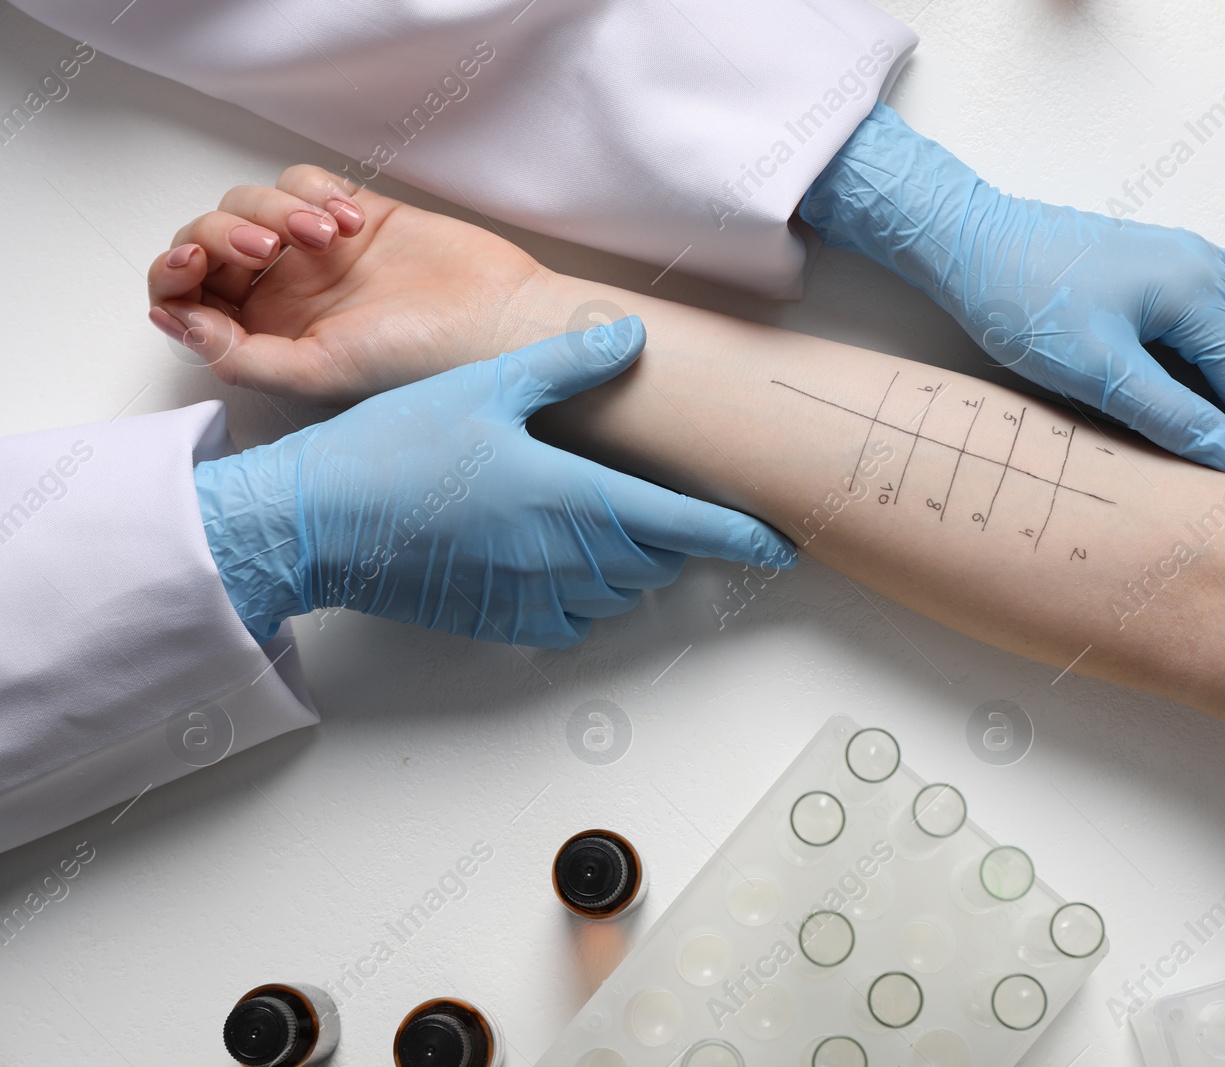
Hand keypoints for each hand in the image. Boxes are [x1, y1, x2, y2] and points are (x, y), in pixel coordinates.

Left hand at [148, 165, 562, 406]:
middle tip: (264, 247)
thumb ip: (239, 354)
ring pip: (250, 202)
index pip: (188, 299)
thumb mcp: (319, 372)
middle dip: (221, 232)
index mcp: (268, 340)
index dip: (173, 274)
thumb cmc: (423, 361)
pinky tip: (352, 223)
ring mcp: (317, 254)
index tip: (193, 264)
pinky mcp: (353, 215)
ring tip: (329, 237)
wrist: (499, 320)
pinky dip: (313, 191)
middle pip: (208, 241)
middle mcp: (284, 296)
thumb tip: (174, 318)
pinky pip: (301, 180)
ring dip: (275, 208)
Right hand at [192, 319, 795, 645]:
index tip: (783, 545)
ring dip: (632, 563)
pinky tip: (558, 560)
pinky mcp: (505, 624)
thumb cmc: (396, 450)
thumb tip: (632, 340)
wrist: (317, 523)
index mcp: (576, 498)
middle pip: (660, 559)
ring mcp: (537, 598)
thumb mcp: (485, 387)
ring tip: (605, 520)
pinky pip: (575, 620)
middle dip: (675, 534)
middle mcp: (568, 559)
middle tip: (665, 501)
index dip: (744, 538)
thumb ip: (568, 365)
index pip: (689, 527)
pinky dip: (586, 595)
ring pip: (622, 591)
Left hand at [800, 103, 1224, 489]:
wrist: (970, 242)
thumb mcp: (1094, 371)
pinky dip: (1223, 342)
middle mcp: (1203, 264)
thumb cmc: (1021, 300)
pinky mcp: (1157, 259)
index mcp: (1196, 289)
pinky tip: (1198, 371)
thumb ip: (1166, 413)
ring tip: (1221, 430)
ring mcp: (1182, 256)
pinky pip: (1219, 301)